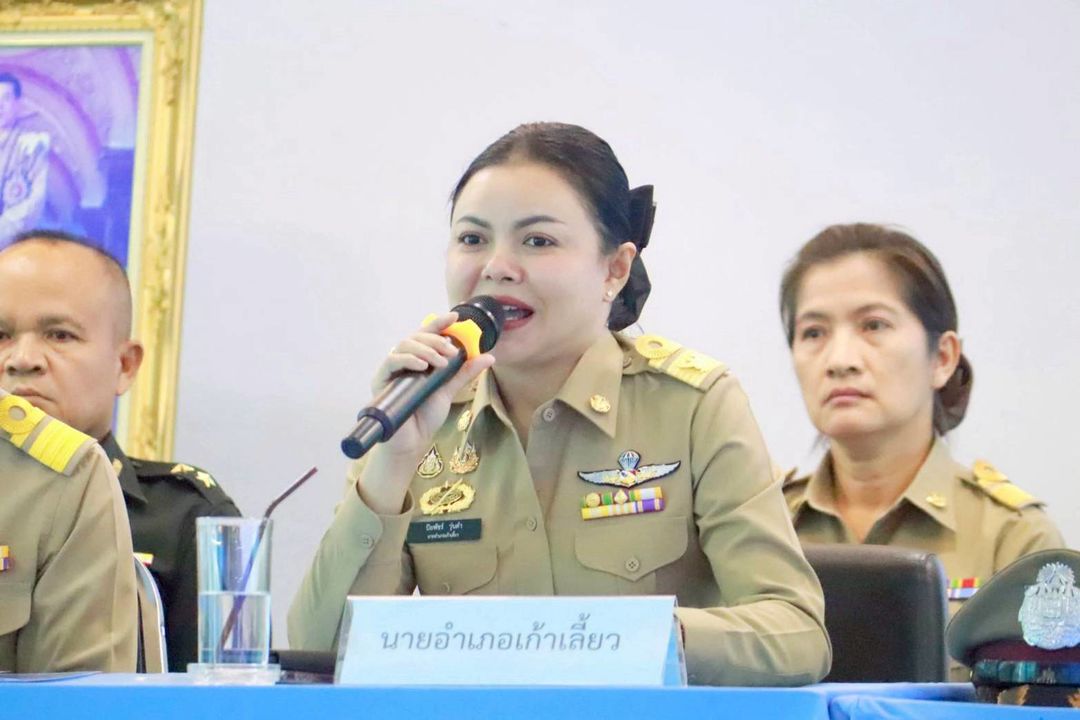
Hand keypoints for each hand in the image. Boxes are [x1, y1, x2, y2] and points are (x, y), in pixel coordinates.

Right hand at [370, 311, 493, 460]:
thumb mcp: (449, 390)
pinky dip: (407, 359)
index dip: (439, 323)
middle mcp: (403, 361)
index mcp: (419, 359)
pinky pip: (391, 361)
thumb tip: (489, 356)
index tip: (455, 316)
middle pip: (416, 337)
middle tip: (451, 352)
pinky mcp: (381, 380)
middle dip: (435, 340)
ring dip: (425, 349)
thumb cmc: (426, 415)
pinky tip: (421, 365)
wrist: (413, 440)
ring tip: (441, 362)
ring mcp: (392, 369)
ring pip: (404, 345)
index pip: (426, 334)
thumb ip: (465, 373)